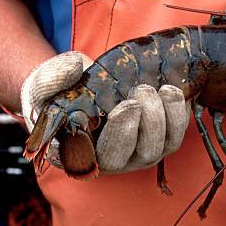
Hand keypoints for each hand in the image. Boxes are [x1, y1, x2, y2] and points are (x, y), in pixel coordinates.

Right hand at [21, 52, 189, 173]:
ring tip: (162, 89)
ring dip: (168, 116)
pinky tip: (173, 90)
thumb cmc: (60, 91)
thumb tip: (75, 67)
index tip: (125, 106)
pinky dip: (180, 112)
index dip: (120, 136)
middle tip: (143, 91)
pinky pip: (179, 132)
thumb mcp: (44, 82)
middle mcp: (117, 159)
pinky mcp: (161, 136)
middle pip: (143, 154)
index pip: (107, 159)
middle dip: (149, 122)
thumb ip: (50, 78)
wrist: (85, 84)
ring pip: (166, 145)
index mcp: (85, 154)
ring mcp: (142, 149)